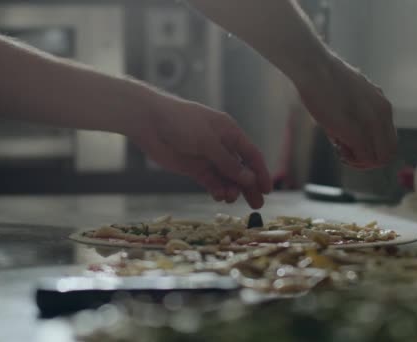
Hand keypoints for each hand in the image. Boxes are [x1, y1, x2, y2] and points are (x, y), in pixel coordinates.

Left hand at [126, 96, 271, 208]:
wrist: (150, 122)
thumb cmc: (181, 123)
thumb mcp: (207, 142)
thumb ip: (228, 162)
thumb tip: (249, 179)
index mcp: (230, 132)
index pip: (252, 155)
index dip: (260, 172)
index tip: (267, 190)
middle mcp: (221, 145)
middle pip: (241, 169)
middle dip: (249, 186)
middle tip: (256, 205)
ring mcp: (207, 157)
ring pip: (226, 178)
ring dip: (231, 189)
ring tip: (230, 199)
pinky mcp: (193, 167)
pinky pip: (210, 181)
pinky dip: (216, 189)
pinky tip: (218, 196)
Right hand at [294, 54, 397, 168]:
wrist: (315, 70)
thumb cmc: (325, 81)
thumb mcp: (349, 97)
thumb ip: (357, 113)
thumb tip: (349, 128)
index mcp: (382, 106)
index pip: (388, 140)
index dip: (371, 149)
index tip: (352, 144)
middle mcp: (383, 114)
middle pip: (388, 153)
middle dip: (368, 160)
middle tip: (347, 153)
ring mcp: (371, 123)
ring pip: (380, 159)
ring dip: (361, 162)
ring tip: (342, 151)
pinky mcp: (357, 131)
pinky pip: (365, 157)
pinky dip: (353, 160)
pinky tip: (338, 149)